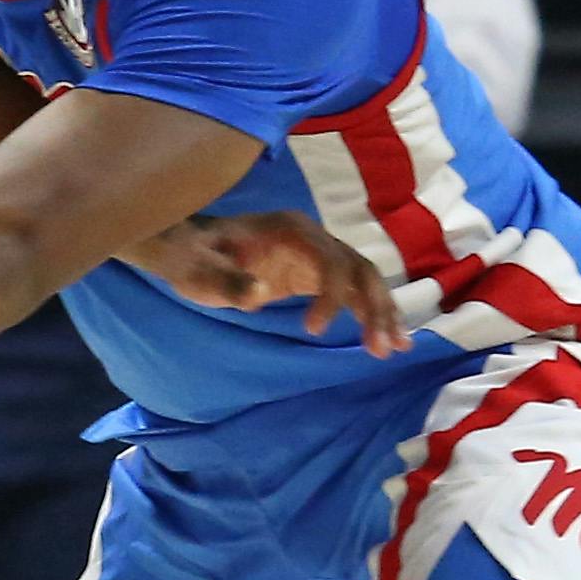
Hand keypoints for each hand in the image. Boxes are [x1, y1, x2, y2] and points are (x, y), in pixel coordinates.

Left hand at [126, 211, 410, 351]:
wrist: (186, 249)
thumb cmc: (191, 258)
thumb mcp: (199, 271)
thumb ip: (226, 281)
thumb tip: (258, 294)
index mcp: (291, 230)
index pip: (329, 260)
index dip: (331, 295)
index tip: (313, 331)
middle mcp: (313, 237)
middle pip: (359, 269)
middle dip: (374, 307)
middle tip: (381, 349)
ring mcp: (317, 254)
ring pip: (364, 280)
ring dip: (381, 312)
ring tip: (394, 349)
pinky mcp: (314, 273)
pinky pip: (352, 290)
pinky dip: (369, 312)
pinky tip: (384, 338)